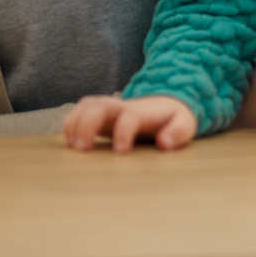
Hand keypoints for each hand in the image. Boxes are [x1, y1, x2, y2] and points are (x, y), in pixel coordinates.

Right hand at [63, 94, 196, 152]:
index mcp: (143, 111)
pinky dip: (70, 124)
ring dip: (74, 123)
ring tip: (75, 148)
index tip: (121, 152)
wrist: (166, 104)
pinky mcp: (99, 115)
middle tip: (83, 150)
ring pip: (85, 105)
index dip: (123, 132)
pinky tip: (71, 144)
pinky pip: (78, 111)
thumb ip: (178, 132)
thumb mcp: (185, 125)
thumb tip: (164, 143)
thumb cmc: (174, 119)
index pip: (130, 116)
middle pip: (98, 105)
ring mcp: (109, 109)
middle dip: (86, 124)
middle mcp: (122, 107)